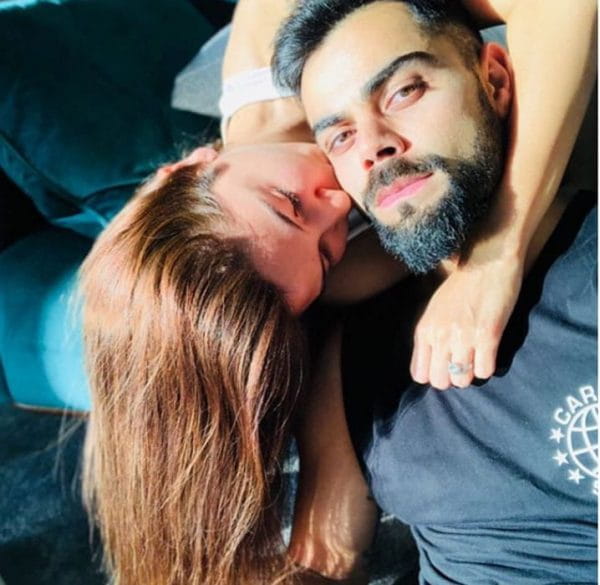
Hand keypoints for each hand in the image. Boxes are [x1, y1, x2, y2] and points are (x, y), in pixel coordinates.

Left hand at [410, 254, 523, 389]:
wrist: (487, 261)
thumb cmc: (461, 286)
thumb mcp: (434, 310)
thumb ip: (430, 336)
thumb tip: (430, 365)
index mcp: (424, 330)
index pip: (420, 374)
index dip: (434, 375)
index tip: (446, 367)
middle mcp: (440, 336)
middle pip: (440, 381)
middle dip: (452, 379)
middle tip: (464, 365)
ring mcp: (463, 337)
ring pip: (462, 381)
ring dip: (472, 374)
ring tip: (478, 358)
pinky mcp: (488, 335)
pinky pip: (485, 370)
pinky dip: (489, 368)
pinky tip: (490, 354)